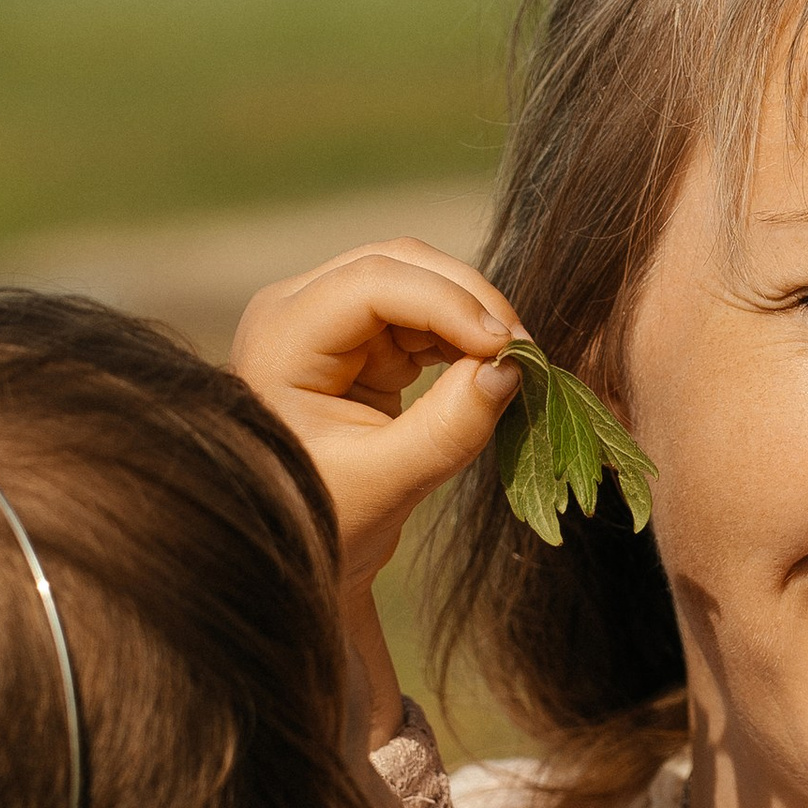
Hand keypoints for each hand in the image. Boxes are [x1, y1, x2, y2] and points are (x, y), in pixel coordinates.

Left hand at [230, 242, 524, 739]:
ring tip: (515, 366)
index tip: (508, 348)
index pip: (372, 283)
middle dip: (469, 301)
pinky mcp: (362, 336)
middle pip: (398, 264)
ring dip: (473, 316)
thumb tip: (509, 371)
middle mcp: (298, 309)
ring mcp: (330, 317)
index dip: (448, 303)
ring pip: (419, 280)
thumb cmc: (323, 519)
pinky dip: (464, 335)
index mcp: (282, 337)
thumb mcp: (384, 483)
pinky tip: (491, 369)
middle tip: (524, 353)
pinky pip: (426, 312)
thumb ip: (446, 430)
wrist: (295, 543)